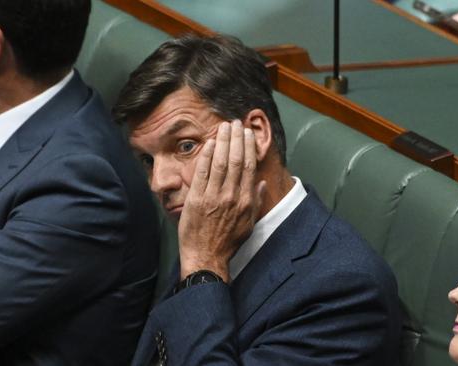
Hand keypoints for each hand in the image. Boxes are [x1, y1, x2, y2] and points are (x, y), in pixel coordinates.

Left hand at [178, 120, 265, 281]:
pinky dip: (207, 157)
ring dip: (222, 142)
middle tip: (235, 123)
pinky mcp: (196, 199)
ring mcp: (213, 197)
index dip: (248, 147)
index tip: (247, 134)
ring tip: (224, 127)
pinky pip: (202, 173)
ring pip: (220, 163)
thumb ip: (256, 201)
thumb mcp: (249, 224)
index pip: (249, 167)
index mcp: (246, 201)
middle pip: (235, 160)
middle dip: (236, 139)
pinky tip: (210, 144)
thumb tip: (260, 182)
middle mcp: (231, 196)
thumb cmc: (228, 242)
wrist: (206, 257)